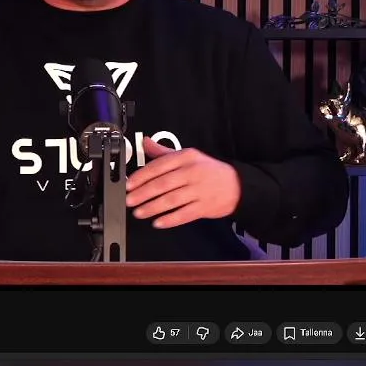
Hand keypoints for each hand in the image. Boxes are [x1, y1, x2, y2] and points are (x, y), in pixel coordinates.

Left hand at [125, 138, 240, 228]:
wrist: (236, 185)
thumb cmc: (208, 170)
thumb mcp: (187, 156)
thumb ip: (163, 152)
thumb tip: (144, 142)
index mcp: (186, 157)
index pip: (159, 165)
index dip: (142, 176)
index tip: (129, 184)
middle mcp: (192, 172)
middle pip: (163, 184)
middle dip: (143, 193)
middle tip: (129, 200)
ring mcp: (199, 190)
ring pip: (172, 200)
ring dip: (153, 207)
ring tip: (139, 212)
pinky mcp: (205, 206)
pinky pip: (184, 214)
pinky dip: (170, 220)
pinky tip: (158, 222)